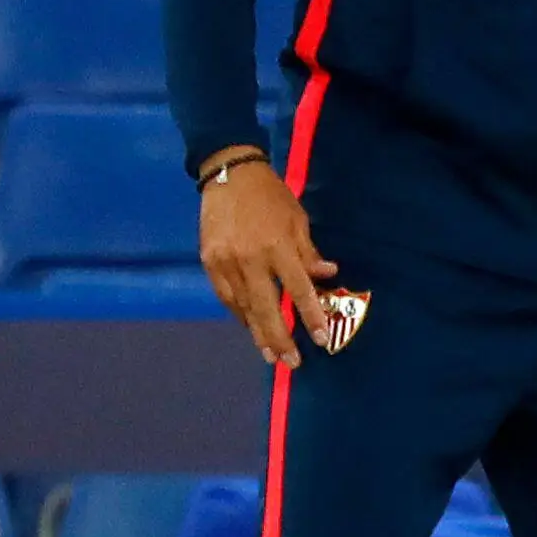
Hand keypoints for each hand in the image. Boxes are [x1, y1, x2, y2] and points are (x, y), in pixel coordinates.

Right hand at [197, 149, 337, 367]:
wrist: (229, 174)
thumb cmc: (270, 196)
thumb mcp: (297, 219)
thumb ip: (309, 251)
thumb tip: (327, 275)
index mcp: (277, 245)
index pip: (297, 289)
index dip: (309, 315)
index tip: (319, 338)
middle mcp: (250, 258)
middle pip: (266, 308)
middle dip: (279, 338)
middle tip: (290, 363)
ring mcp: (225, 262)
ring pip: (243, 307)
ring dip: (257, 333)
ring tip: (270, 354)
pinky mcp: (209, 262)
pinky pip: (226, 296)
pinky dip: (239, 314)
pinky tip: (249, 327)